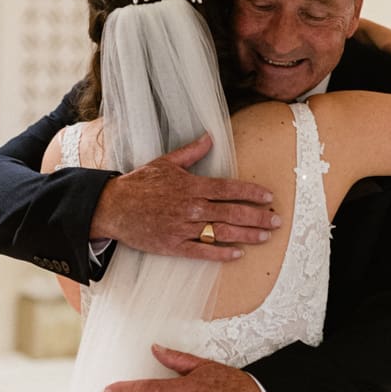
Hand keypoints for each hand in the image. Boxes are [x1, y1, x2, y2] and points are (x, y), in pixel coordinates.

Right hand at [91, 133, 279, 260]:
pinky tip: (237, 254)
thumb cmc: (139, 184)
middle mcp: (191, 207)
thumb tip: (210, 137)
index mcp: (191, 186)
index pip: (229, 189)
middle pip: (232, 212)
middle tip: (277, 220)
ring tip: (265, 236)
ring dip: (247, 235)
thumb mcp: (165, 162)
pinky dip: (221, 253)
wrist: (113, 207)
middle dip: (258, 216)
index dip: (252, 193)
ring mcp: (183, 228)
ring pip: (222, 232)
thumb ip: (191, 152)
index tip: (268, 197)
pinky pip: (202, 251)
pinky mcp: (173, 245)